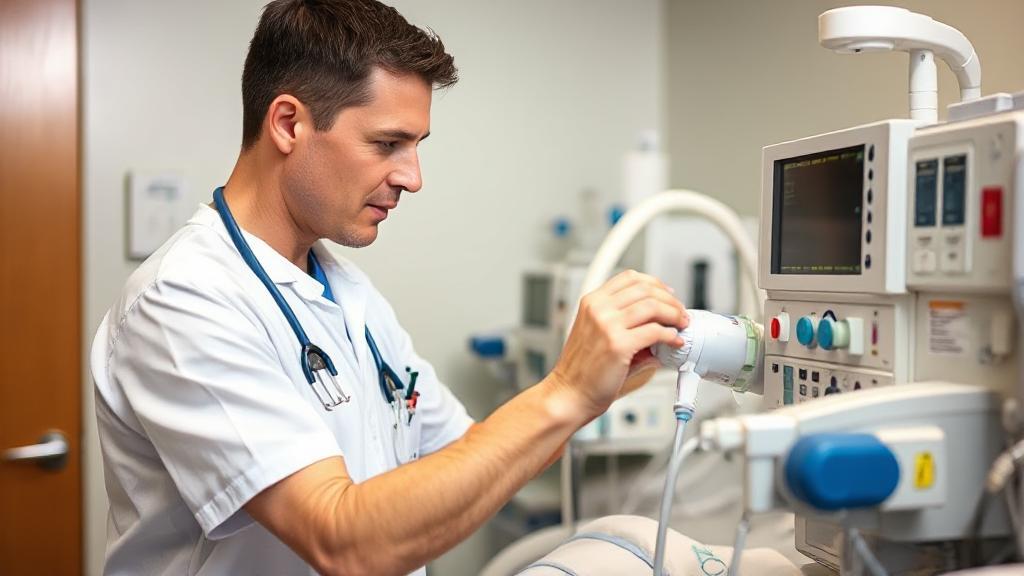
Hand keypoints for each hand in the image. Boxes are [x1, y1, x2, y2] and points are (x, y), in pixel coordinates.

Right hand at [550, 270, 687, 417]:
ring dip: (674, 314)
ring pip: (653, 305)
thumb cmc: (581, 370)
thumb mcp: (596, 333)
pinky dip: (670, 335)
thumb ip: (624, 322)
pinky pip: (655, 331)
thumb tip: (658, 321)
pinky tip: (673, 341)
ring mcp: (607, 325)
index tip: (668, 294)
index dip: (655, 284)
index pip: (630, 278)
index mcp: (592, 302)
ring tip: (681, 325)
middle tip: (680, 312)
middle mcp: (598, 309)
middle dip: (670, 299)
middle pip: (645, 289)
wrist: (568, 393)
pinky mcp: (618, 345)